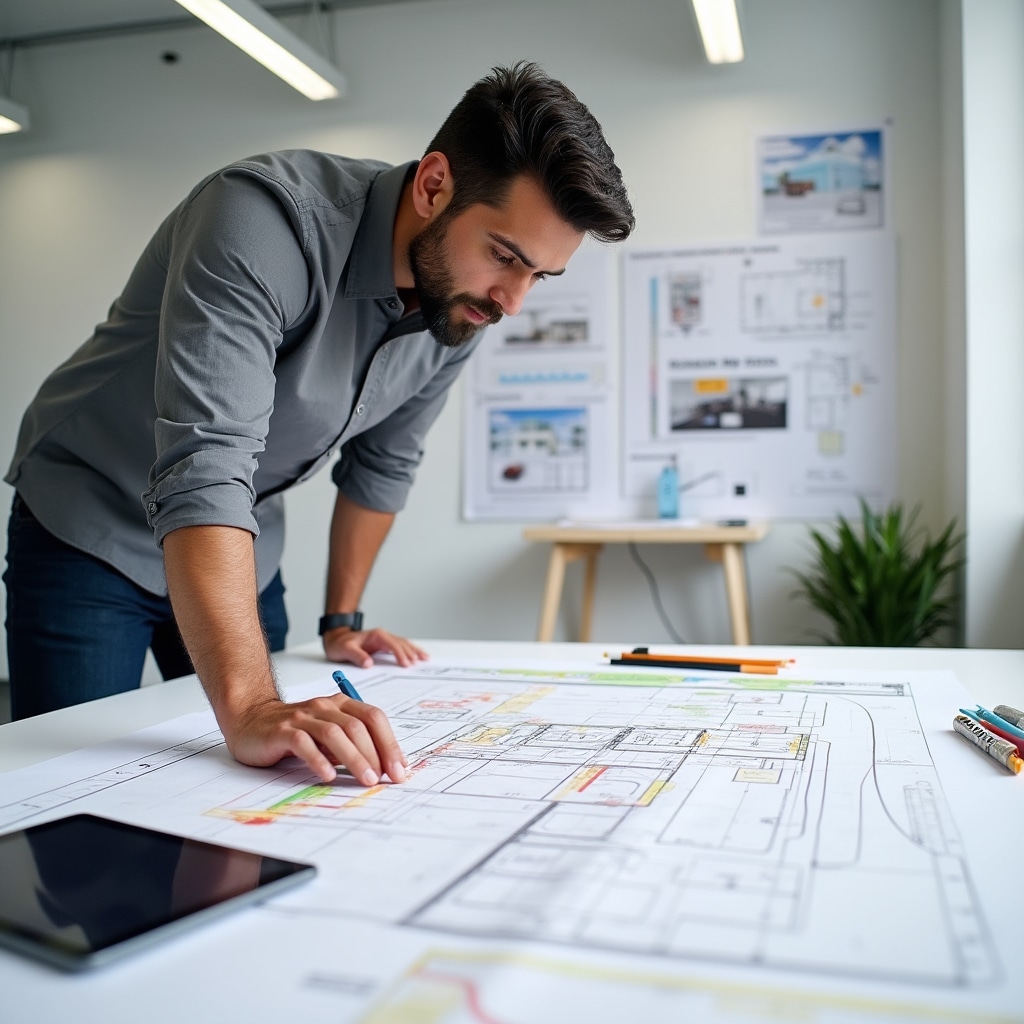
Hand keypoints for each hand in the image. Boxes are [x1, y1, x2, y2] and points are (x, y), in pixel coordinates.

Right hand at [220, 694, 407, 785]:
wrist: (250, 721)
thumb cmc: (295, 732)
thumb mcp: (328, 735)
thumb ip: (351, 746)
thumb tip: (384, 768)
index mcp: (341, 704)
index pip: (373, 718)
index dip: (390, 743)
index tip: (400, 768)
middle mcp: (324, 707)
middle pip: (358, 726)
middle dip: (377, 754)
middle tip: (386, 779)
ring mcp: (303, 717)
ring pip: (335, 733)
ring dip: (355, 759)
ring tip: (367, 779)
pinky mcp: (282, 731)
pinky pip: (304, 743)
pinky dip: (319, 760)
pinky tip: (328, 776)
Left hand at [322, 626, 427, 668]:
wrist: (336, 639)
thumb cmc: (340, 644)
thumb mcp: (344, 650)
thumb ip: (356, 656)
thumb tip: (368, 663)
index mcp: (376, 635)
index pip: (392, 644)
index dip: (400, 654)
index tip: (406, 664)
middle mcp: (383, 636)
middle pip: (402, 643)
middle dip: (411, 653)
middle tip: (419, 663)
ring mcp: (385, 640)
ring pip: (404, 644)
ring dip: (414, 651)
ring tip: (425, 658)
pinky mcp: (385, 646)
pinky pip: (401, 648)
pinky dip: (410, 651)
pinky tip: (417, 656)